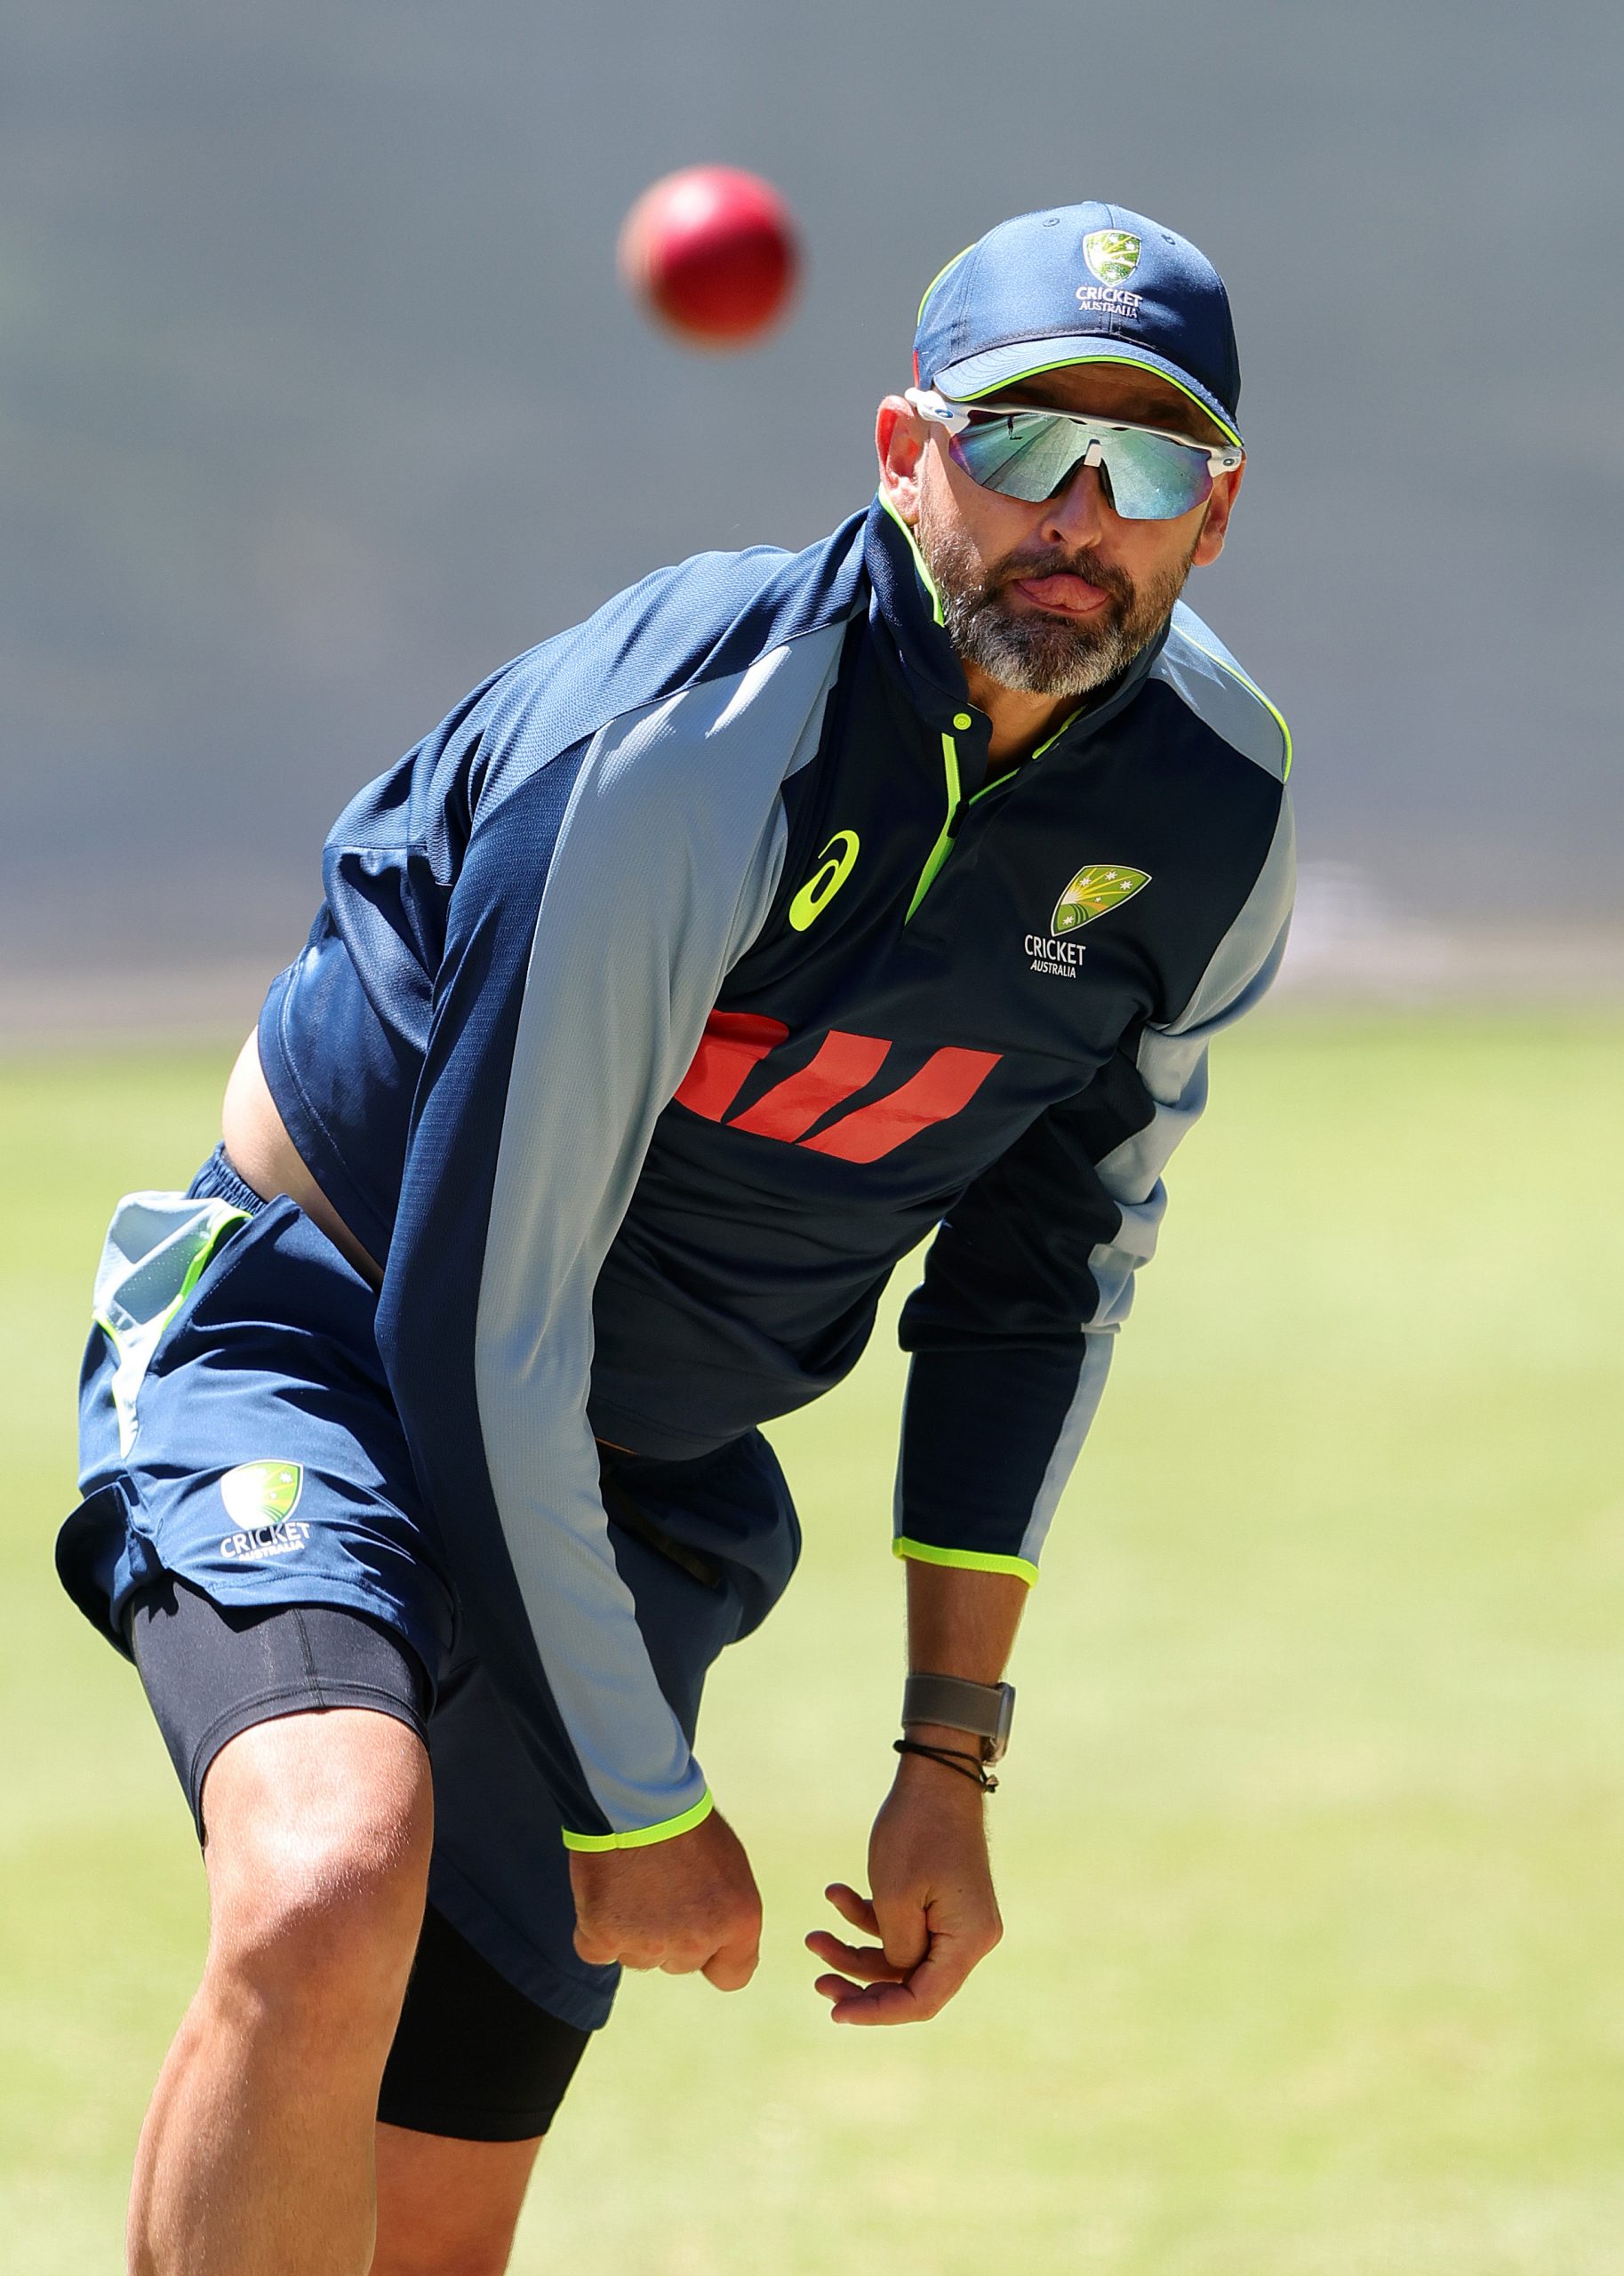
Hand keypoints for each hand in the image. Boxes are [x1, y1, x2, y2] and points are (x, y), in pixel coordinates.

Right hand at [570, 1806, 761, 1990]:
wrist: (638, 1793)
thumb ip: (723, 1912)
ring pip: (638, 1958)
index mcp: (739, 1920)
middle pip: (680, 1963)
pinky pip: (597, 1950)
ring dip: (633, 1930)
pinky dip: (596, 1928)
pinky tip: (605, 1892)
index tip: (700, 1932)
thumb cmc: (685, 1820)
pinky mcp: (604, 1937)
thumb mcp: (729, 1866)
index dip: (714, 1957)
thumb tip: (714, 1941)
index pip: (732, 1976)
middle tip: (660, 1887)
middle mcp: (697, 1940)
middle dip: (670, 1934)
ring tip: (633, 1880)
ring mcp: (649, 1943)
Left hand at [805, 1746, 1001, 2023]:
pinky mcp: (940, 1901)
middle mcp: (970, 1937)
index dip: (877, 2012)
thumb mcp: (894, 1897)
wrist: (934, 1773)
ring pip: (899, 1955)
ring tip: (814, 1935)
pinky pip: (902, 1926)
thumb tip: (895, 1974)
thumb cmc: (915, 1831)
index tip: (835, 2012)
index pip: (922, 2000)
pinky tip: (835, 1893)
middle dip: (860, 1982)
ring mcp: (956, 1919)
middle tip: (818, 1982)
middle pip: (910, 1982)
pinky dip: (867, 1916)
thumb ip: (894, 1951)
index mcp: (968, 1941)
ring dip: (855, 1947)